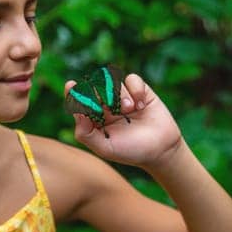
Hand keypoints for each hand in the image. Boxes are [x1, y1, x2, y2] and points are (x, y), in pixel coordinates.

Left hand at [65, 74, 185, 168]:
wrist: (161, 150)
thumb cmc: (131, 151)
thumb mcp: (105, 148)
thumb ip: (86, 134)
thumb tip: (77, 114)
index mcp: (95, 117)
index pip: (80, 101)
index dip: (74, 92)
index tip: (71, 85)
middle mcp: (107, 105)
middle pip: (96, 87)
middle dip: (101, 93)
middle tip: (110, 105)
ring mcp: (124, 97)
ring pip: (114, 82)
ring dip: (120, 94)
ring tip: (130, 109)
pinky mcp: (141, 92)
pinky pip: (133, 79)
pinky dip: (135, 89)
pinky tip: (140, 104)